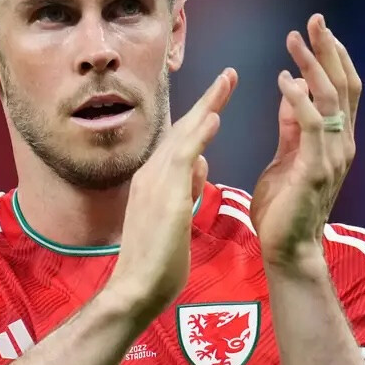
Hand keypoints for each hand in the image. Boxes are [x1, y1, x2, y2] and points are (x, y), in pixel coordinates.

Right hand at [104, 67, 236, 320]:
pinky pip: (184, 156)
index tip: (219, 99)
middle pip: (183, 129)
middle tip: (229, 75)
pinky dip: (199, 134)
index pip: (181, 141)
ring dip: (207, 106)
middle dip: (207, 100)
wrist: (135, 288)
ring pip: (184, 135)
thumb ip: (187, 190)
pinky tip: (214, 116)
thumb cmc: (154, 264)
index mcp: (153, 181)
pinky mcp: (164, 195)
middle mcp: (151, 174)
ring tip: (227, 82)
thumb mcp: (175, 219)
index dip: (201, 118)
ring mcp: (155, 182)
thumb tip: (200, 165)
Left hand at [252, 14, 361, 276]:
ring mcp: (332, 156)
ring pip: (330, 99)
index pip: (342, 88)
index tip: (317, 29)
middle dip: (329, 50)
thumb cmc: (284, 208)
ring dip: (313, 66)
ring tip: (295, 40)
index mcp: (336, 140)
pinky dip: (299, 99)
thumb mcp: (286, 156)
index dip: (333, 56)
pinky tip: (284, 79)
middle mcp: (342, 144)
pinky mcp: (314, 169)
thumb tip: (293, 88)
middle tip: (314, 20)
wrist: (287, 249)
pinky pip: (311, 125)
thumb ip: (291, 125)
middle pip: (343, 85)